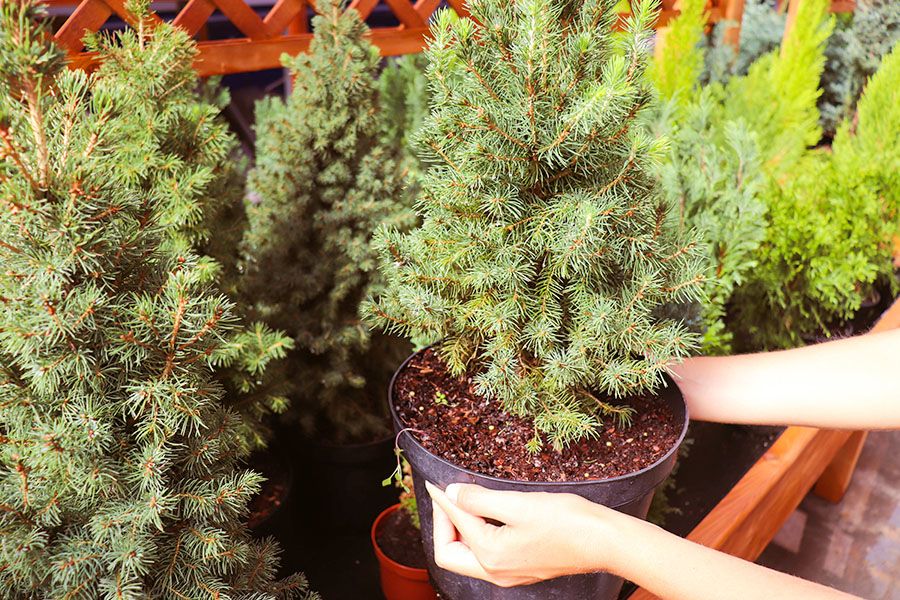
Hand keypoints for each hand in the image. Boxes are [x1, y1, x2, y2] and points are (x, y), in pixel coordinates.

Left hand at [424, 481, 621, 587]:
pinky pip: (486, 555)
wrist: (604, 540)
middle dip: (445, 523)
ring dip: (461, 529)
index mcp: (490, 557)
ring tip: (467, 501)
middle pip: (450, 553)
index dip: (442, 500)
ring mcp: (509, 573)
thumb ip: (479, 500)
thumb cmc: (566, 521)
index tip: (435, 481)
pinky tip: (488, 514)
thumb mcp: (517, 503)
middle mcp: (496, 572)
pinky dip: (479, 534)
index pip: (452, 527)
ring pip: (468, 556)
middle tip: (449, 495)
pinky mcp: (521, 568)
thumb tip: (451, 493)